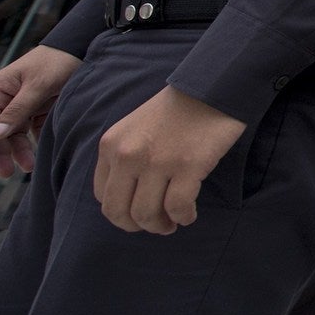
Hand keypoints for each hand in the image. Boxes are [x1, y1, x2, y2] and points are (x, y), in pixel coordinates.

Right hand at [0, 44, 79, 175]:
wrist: (81, 50)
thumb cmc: (57, 62)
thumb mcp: (38, 86)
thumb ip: (17, 111)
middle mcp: (2, 100)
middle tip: (5, 173)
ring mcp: (18, 106)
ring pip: (10, 136)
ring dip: (14, 153)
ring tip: (27, 167)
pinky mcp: (35, 110)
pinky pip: (27, 133)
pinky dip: (29, 146)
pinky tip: (34, 159)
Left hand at [92, 87, 247, 233]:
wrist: (211, 88)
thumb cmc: (176, 110)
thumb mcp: (134, 129)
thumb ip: (124, 158)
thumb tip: (129, 197)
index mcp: (111, 146)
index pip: (103, 197)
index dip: (120, 213)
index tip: (138, 213)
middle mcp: (128, 156)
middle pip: (119, 212)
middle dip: (136, 226)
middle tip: (155, 225)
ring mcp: (157, 162)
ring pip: (148, 215)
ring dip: (161, 226)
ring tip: (174, 222)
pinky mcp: (188, 166)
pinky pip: (178, 207)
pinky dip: (184, 217)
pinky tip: (190, 215)